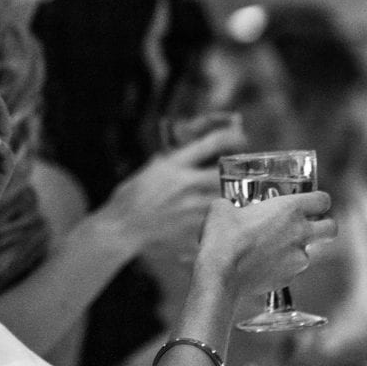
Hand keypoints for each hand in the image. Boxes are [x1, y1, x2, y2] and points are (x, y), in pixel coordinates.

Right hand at [102, 125, 246, 258]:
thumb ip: (173, 160)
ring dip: (234, 193)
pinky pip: (218, 222)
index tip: (240, 136)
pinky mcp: (193, 228)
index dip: (231, 137)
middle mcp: (186, 185)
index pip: (210, 143)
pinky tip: (224, 217)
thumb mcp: (151, 168)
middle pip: (227, 172)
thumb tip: (193, 149)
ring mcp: (191, 209)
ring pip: (227, 197)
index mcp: (174, 165)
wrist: (122, 228)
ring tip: (238, 192)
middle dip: (239, 169)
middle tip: (244, 168)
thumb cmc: (130, 197)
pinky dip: (224, 218)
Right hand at [197, 190, 335, 298]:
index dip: (318, 200)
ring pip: (308, 252)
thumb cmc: (222, 238)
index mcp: (289, 209)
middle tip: (311, 226)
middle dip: (325, 226)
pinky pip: (291, 270)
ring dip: (296, 250)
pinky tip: (262, 265)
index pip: (323, 199)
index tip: (311, 203)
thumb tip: (227, 208)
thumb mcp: (222, 208)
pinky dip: (281, 268)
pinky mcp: (288, 278)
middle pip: (332, 228)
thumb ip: (233, 205)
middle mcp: (300, 233)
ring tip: (272, 249)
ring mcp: (297, 258)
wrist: (220, 273)